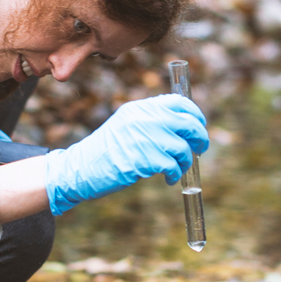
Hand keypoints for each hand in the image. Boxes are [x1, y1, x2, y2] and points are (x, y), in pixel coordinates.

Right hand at [44, 94, 208, 215]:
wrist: (80, 168)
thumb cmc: (107, 152)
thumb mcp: (127, 125)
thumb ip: (151, 121)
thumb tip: (186, 127)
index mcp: (140, 108)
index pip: (178, 102)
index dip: (195, 114)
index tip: (199, 125)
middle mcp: (143, 119)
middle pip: (187, 123)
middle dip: (200, 137)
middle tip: (200, 149)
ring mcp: (143, 138)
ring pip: (182, 148)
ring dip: (185, 161)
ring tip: (177, 169)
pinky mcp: (143, 159)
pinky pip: (173, 166)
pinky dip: (175, 175)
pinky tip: (169, 179)